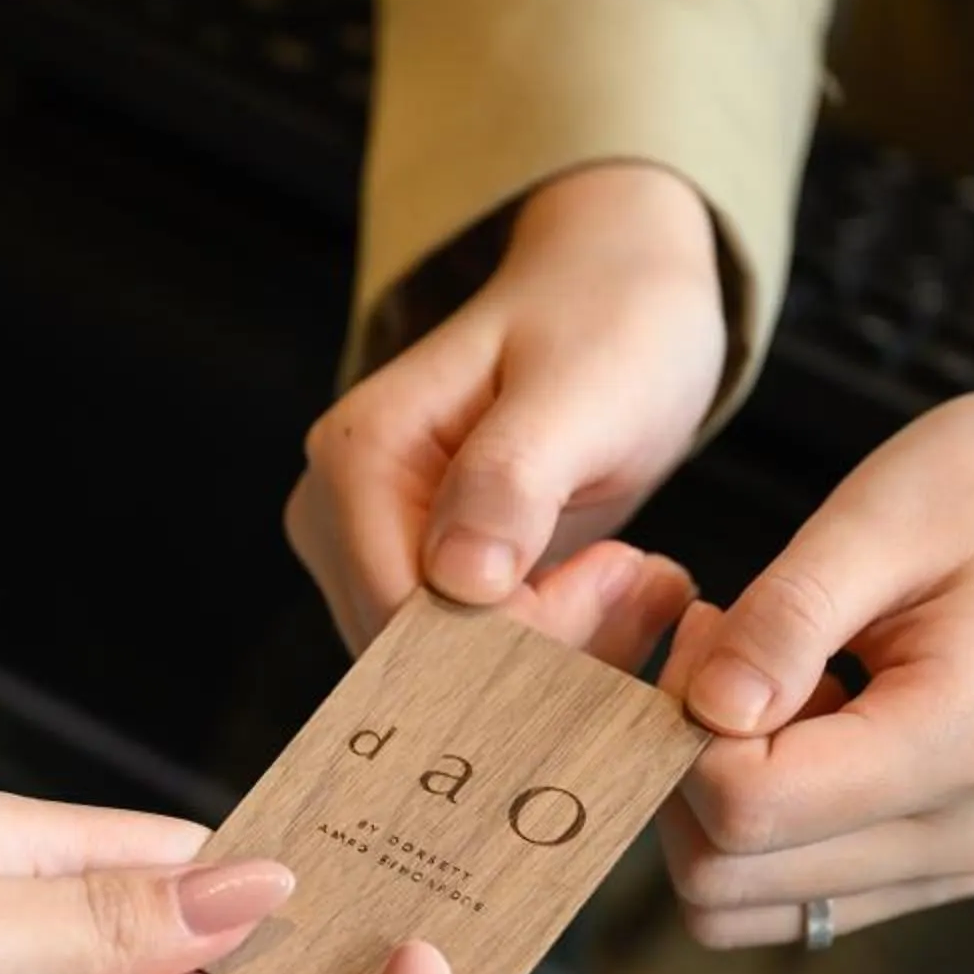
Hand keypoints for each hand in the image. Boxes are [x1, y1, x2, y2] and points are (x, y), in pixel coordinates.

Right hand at [286, 162, 727, 650]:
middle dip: (541, 653)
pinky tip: (608, 594)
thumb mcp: (582, 388)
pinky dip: (549, 655)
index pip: (407, 617)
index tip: (620, 578)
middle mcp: (335, 514)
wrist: (616, 295)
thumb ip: (514, 478)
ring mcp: (362, 554)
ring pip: (443, 678)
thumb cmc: (608, 323)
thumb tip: (459, 583)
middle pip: (418, 661)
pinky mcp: (408, 582)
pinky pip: (464, 666)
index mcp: (357, 456)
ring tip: (632, 579)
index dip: (516, 638)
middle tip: (638, 579)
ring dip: (554, 660)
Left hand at [659, 379, 973, 944]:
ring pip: (735, 903)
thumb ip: (786, 619)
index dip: (682, 723)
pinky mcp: (924, 872)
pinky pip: (777, 895)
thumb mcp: (882, 516)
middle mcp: (959, 837)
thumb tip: (706, 711)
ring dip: (708, 805)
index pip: (745, 805)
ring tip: (764, 692)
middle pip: (722, 878)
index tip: (708, 627)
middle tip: (720, 655)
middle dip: (680, 770)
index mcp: (959, 743)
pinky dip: (750, 826)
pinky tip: (793, 728)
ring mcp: (947, 868)